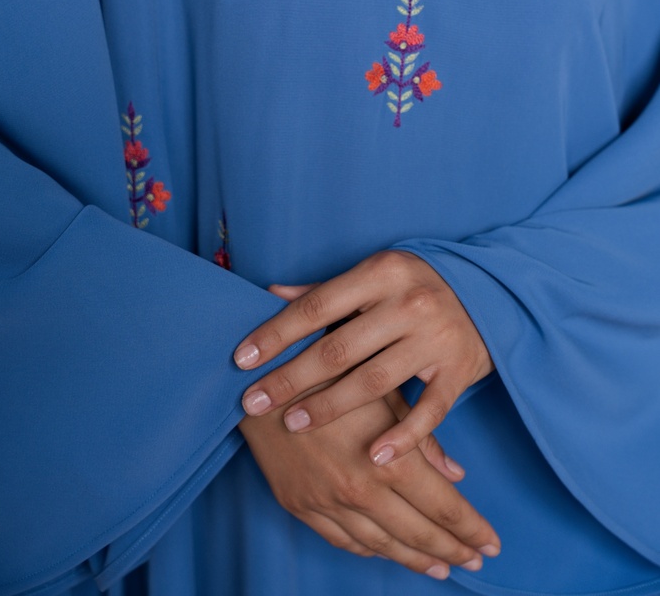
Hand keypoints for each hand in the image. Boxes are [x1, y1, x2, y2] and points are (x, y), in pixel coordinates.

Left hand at [233, 250, 494, 465]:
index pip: (317, 306)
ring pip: (374, 381)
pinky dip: (402, 436)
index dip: (277, 333)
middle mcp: (408, 303)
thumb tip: (270, 294)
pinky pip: (429, 411)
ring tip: (294, 423)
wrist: (489, 295)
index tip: (242, 359)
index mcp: (381, 273)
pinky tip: (372, 456)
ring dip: (330, 406)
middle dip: (292, 377)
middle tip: (255, 400)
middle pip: (339, 347)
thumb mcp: (372, 277)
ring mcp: (435, 338)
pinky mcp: (458, 371)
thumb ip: (324, 290)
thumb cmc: (413, 287)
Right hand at [238, 388, 500, 578]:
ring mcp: (326, 503)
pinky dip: (371, 549)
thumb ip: (420, 436)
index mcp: (386, 459)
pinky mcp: (300, 505)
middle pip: (418, 534)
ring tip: (440, 567)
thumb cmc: (325, 370)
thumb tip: (456, 473)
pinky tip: (387, 551)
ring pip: (382, 545)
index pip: (442, 507)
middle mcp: (359, 490)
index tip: (492, 542)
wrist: (253, 379)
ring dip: (414, 559)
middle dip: (452, 549)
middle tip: (475, 559)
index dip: (470, 527)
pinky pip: (343, 540)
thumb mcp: (382, 391)